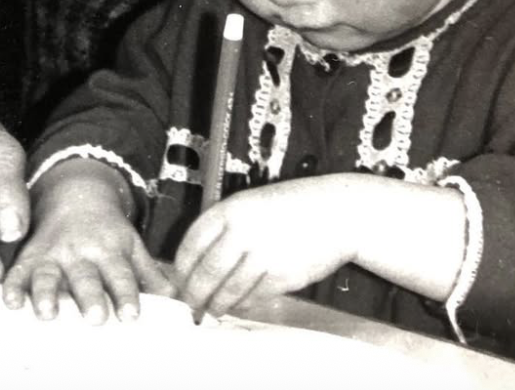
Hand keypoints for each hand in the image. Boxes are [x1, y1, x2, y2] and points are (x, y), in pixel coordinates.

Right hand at [2, 160, 173, 323]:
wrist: (75, 193)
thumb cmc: (107, 230)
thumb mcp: (132, 244)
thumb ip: (149, 273)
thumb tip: (177, 300)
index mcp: (109, 249)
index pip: (120, 274)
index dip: (126, 294)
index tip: (131, 315)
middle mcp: (80, 252)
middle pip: (85, 277)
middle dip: (89, 296)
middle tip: (94, 318)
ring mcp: (52, 254)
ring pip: (48, 275)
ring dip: (46, 294)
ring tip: (47, 313)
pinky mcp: (29, 257)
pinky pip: (18, 273)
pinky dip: (12, 288)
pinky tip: (10, 303)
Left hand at [172, 179, 352, 317]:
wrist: (337, 212)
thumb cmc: (294, 207)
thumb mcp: (253, 203)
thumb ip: (227, 228)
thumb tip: (198, 261)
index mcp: (232, 208)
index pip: (192, 242)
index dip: (180, 267)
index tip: (177, 280)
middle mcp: (244, 230)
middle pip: (206, 271)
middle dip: (193, 294)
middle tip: (190, 304)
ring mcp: (263, 253)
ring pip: (227, 290)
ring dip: (216, 305)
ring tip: (213, 310)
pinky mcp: (282, 275)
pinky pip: (253, 298)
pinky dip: (242, 306)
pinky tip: (240, 305)